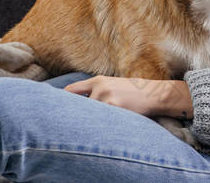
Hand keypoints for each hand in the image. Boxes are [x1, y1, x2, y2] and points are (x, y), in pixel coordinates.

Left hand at [64, 75, 192, 118]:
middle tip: (67, 123)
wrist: (153, 94)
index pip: (71, 91)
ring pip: (89, 114)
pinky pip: (101, 120)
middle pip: (78, 105)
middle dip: (75, 115)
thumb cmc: (132, 92)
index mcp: (98, 81)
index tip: (57, 109)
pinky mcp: (114, 107)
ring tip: (91, 126)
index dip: (63, 101)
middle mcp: (99, 88)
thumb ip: (96, 91)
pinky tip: (103, 128)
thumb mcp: (113, 85)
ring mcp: (106, 98)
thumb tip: (78, 103)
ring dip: (89, 122)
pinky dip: (99, 125)